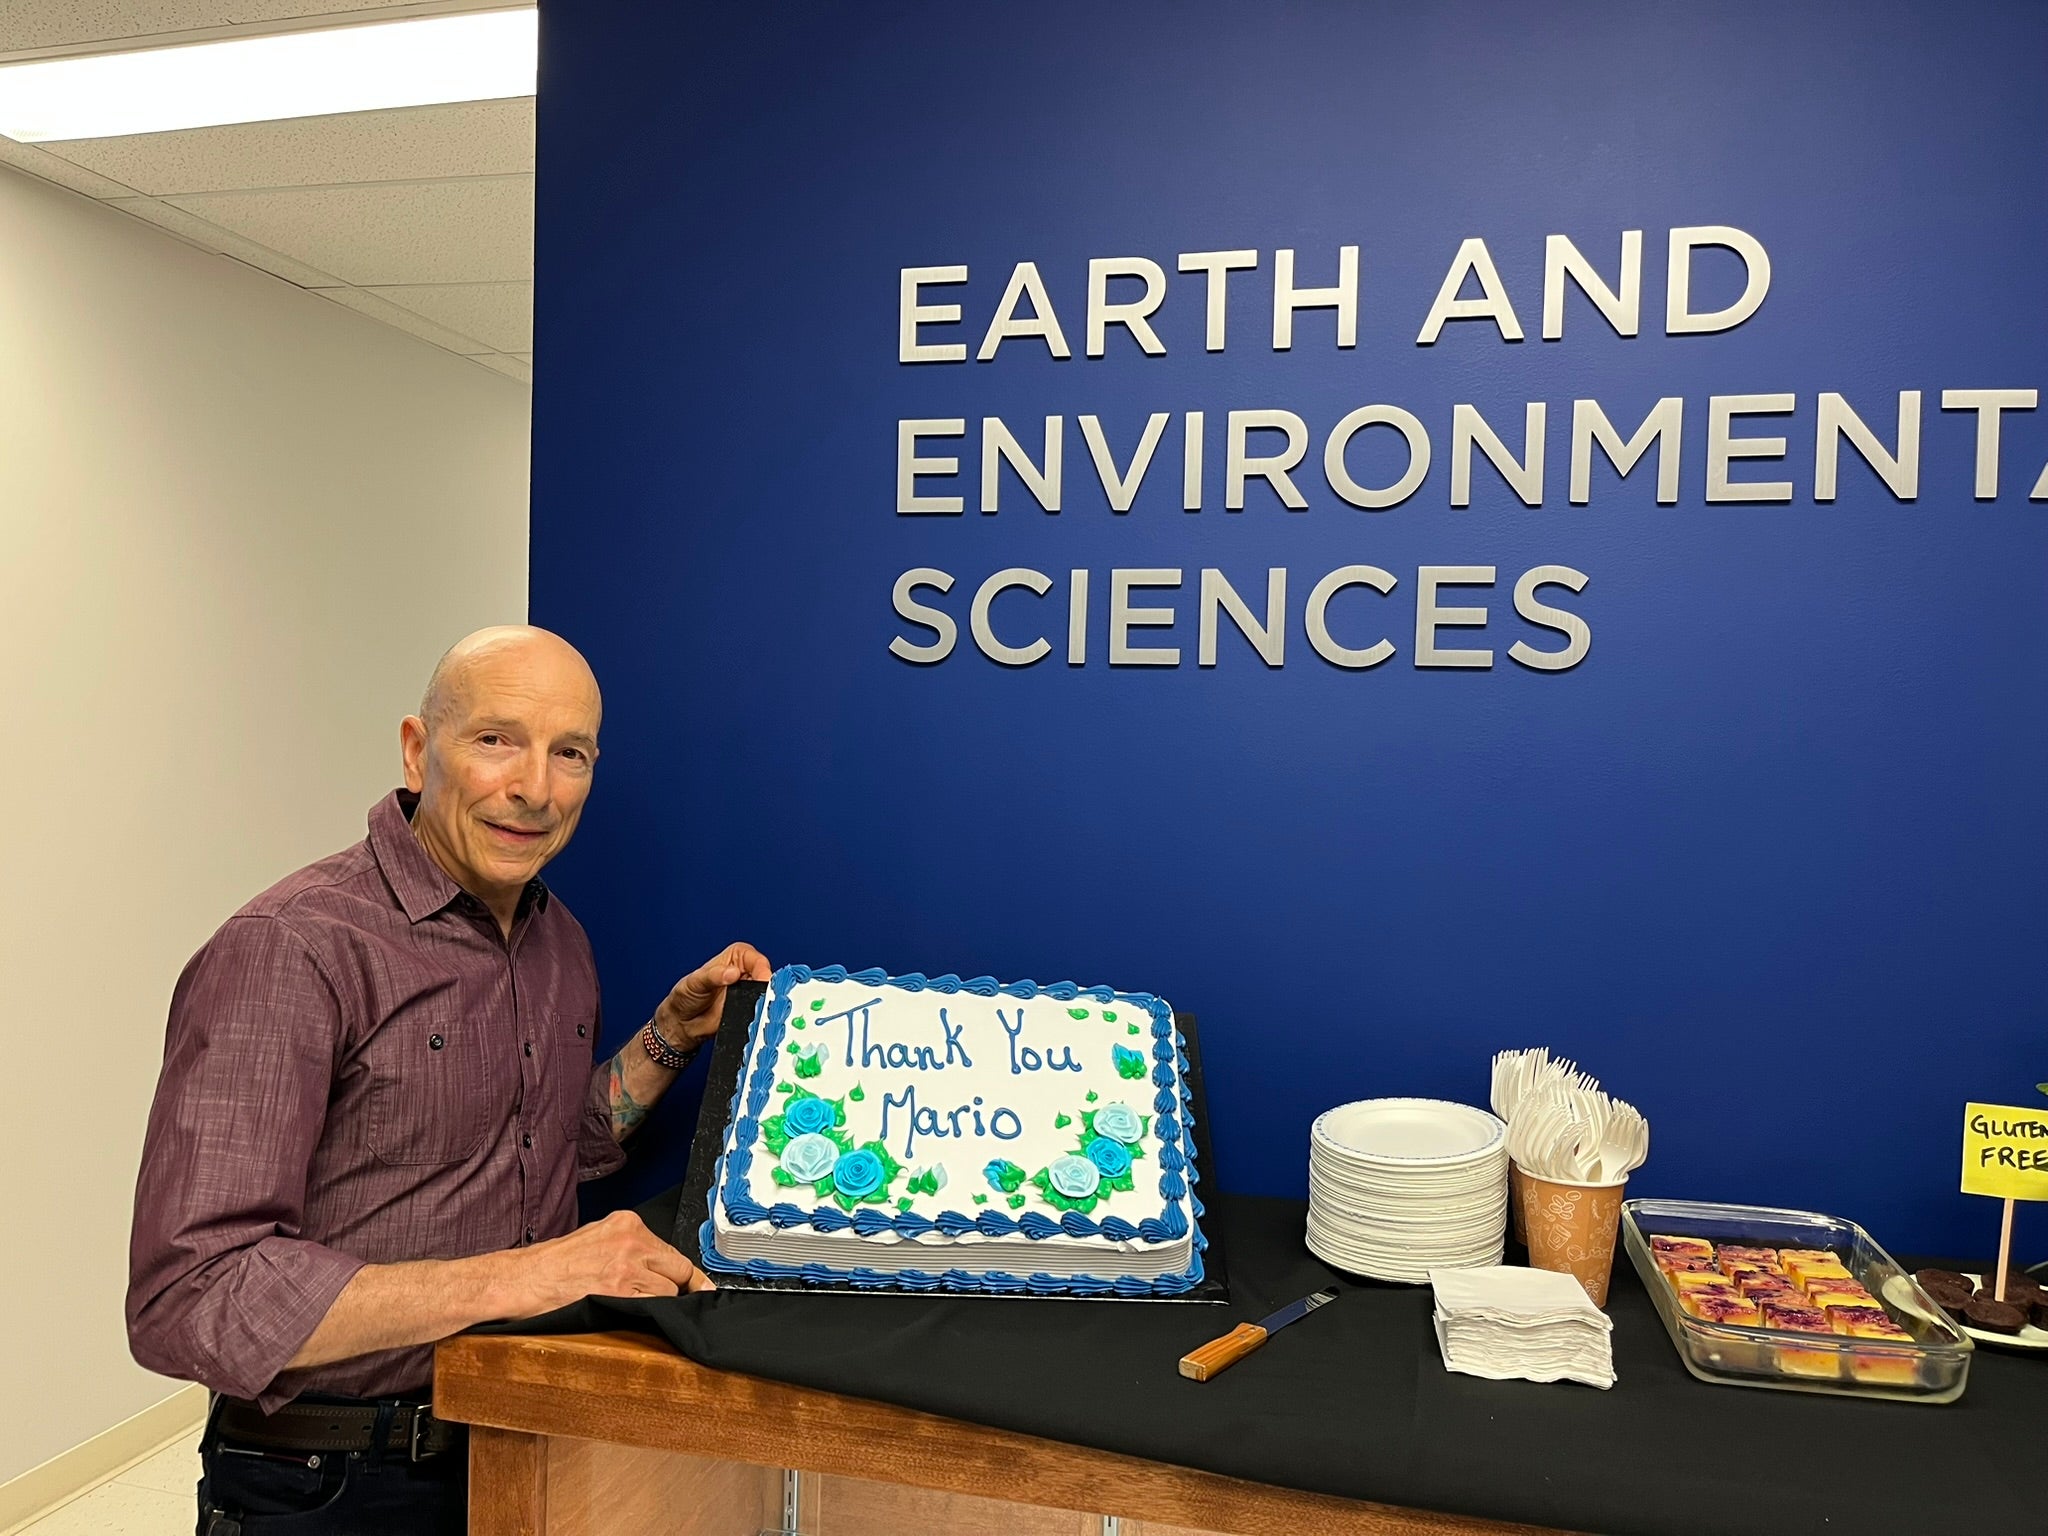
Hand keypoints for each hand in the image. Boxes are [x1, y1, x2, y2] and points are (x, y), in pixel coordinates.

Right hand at [507, 1211, 713, 1316]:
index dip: (684, 1273)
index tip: (701, 1286)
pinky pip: (653, 1308)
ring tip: (627, 1304)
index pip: (672, 1250)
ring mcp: (628, 1267)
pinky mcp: (620, 1293)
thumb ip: (629, 1246)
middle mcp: (632, 1241)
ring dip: (656, 1304)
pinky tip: (627, 1313)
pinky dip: (647, 1315)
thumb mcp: (596, 1238)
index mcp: (627, 1224)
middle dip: (676, 1287)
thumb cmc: (552, 1264)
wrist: (523, 1279)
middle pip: (679, 1269)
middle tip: (664, 1299)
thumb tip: (658, 1265)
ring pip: (668, 1292)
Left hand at [652, 941, 771, 1046]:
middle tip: (763, 996)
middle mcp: (745, 973)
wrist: (682, 1023)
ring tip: (757, 1007)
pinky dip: (761, 1015)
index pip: (756, 959)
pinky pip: (761, 1011)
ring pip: (766, 995)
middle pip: (766, 977)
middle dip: (767, 986)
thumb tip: (733, 972)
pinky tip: (755, 1017)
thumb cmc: (686, 996)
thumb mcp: (695, 981)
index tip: (763, 980)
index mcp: (735, 957)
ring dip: (765, 1001)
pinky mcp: (749, 1010)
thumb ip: (714, 976)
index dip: (762, 969)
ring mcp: (748, 992)